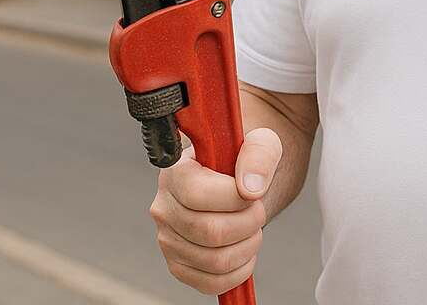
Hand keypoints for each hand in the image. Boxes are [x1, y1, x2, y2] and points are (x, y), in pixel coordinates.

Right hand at [149, 127, 280, 294]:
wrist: (243, 180)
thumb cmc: (248, 160)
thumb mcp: (262, 142)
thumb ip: (259, 154)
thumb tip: (250, 188)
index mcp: (176, 172)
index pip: (197, 195)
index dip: (235, 198)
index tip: (251, 190)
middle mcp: (164, 207)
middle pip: (209, 231)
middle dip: (248, 223)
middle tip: (257, 209)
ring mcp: (168, 239)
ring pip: (215, 260)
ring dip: (248, 246)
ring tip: (252, 227)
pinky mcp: (179, 266)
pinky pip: (211, 282)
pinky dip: (239, 271)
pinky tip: (245, 250)